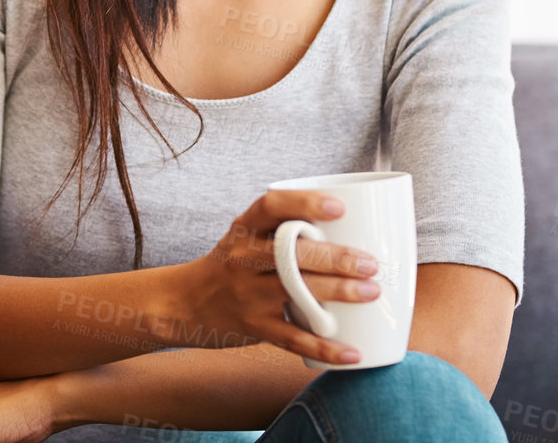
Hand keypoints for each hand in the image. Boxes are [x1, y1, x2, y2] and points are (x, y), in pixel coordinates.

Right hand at [178, 189, 380, 365]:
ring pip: (293, 290)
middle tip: (370, 263)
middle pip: (288, 253)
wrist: (185, 303)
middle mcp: (241, 258)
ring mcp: (246, 293)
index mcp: (244, 229)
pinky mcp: (254, 326)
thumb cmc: (231, 266)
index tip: (339, 208)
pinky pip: (292, 338)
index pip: (270, 207)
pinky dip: (324, 347)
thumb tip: (357, 226)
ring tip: (372, 292)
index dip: (304, 204)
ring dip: (337, 291)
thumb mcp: (245, 239)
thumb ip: (286, 231)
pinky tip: (352, 351)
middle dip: (334, 257)